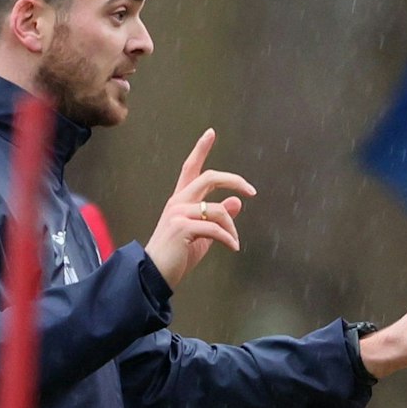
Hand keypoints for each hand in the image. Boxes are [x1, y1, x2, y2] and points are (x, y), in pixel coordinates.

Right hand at [144, 129, 255, 289]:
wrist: (154, 274)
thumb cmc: (176, 256)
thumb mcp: (202, 235)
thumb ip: (218, 218)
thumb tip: (237, 202)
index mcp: (180, 200)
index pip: (190, 168)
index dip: (201, 149)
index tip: (211, 133)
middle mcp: (178, 202)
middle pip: (209, 177)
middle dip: (234, 180)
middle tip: (252, 191)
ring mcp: (178, 213)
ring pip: (217, 210)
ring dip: (231, 228)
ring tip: (234, 243)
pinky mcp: (182, 227)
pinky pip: (216, 228)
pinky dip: (228, 239)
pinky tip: (233, 248)